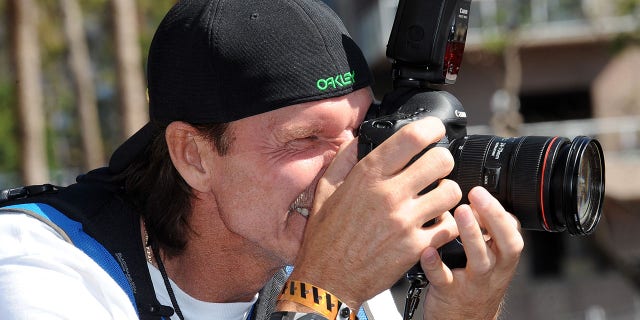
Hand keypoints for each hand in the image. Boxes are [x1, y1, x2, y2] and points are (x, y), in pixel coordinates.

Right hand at [288, 117, 461, 307]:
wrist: (328, 280)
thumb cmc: (326, 238)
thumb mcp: (325, 190)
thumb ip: (343, 159)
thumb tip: (357, 138)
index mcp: (368, 176)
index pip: (412, 138)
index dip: (432, 128)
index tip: (435, 130)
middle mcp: (388, 194)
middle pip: (441, 161)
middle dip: (443, 161)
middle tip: (436, 168)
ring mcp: (405, 221)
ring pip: (451, 192)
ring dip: (447, 193)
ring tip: (435, 198)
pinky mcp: (416, 247)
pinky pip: (450, 226)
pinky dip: (447, 224)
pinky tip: (434, 224)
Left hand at [421, 186, 523, 319]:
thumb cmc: (472, 285)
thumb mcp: (486, 259)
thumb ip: (482, 232)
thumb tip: (469, 199)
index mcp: (502, 259)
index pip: (513, 233)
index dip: (500, 212)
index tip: (481, 191)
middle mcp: (493, 271)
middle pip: (506, 244)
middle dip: (494, 217)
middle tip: (476, 194)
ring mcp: (473, 283)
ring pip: (480, 261)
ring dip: (472, 235)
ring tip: (459, 212)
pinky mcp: (450, 293)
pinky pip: (443, 279)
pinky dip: (435, 265)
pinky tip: (427, 251)